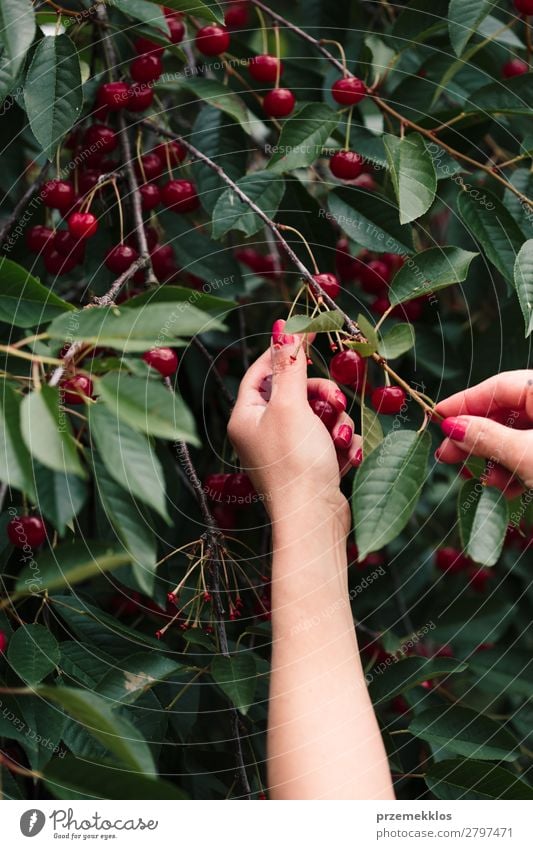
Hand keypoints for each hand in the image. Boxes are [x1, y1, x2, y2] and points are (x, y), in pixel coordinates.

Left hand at [227, 321, 361, 528]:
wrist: (314, 520)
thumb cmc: (296, 462)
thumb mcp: (291, 405)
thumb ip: (289, 365)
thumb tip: (282, 326)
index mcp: (246, 417)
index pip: (260, 372)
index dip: (284, 354)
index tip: (309, 338)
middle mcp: (261, 433)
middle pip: (295, 393)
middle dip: (322, 395)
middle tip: (337, 401)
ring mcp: (286, 452)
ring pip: (319, 416)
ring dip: (336, 423)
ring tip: (340, 441)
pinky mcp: (310, 468)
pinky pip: (329, 441)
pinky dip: (340, 446)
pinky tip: (345, 458)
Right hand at [435, 370, 532, 494]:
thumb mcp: (527, 454)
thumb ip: (488, 438)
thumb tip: (453, 426)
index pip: (497, 386)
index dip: (463, 403)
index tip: (436, 417)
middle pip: (506, 411)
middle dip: (476, 437)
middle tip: (447, 455)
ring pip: (518, 434)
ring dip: (495, 458)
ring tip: (483, 480)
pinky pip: (532, 450)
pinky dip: (516, 466)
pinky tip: (506, 488)